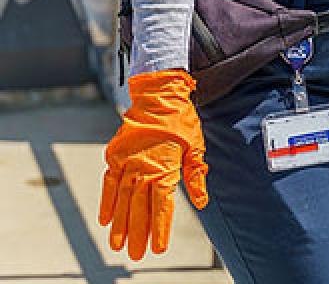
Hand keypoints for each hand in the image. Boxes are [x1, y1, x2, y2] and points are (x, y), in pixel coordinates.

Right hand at [99, 69, 208, 259]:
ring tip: (117, 245)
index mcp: (165, 167)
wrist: (159, 95)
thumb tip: (202, 202)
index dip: (159, 228)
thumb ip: (196, 175)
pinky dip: (106, 202)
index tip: (157, 248)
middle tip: (135, 255)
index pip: (162, 205)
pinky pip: (109, 183)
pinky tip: (104, 220)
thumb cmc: (181, 120)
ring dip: (119, 224)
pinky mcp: (115, 155)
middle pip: (139, 208)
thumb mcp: (196, 146)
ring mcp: (127, 162)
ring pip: (122, 200)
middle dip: (138, 233)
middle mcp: (143, 168)